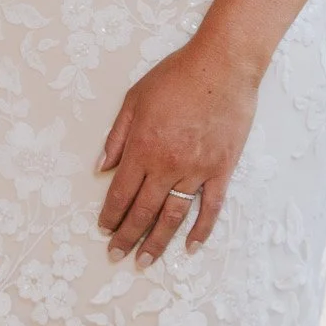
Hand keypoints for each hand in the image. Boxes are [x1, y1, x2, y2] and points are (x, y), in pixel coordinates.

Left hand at [97, 37, 261, 265]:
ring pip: (173, 215)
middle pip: (142, 212)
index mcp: (142, 149)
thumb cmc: (177, 76)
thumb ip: (116, 137)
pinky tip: (189, 247)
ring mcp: (197, 169)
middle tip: (116, 255)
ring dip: (157, 242)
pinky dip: (201, 229)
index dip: (110, 217)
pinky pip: (211, 207)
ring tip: (144, 261)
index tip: (104, 231)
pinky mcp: (222, 168)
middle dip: (127, 237)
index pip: (120, 194)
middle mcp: (167, 165)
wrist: (224, 63)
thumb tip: (101, 169)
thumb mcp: (134, 100)